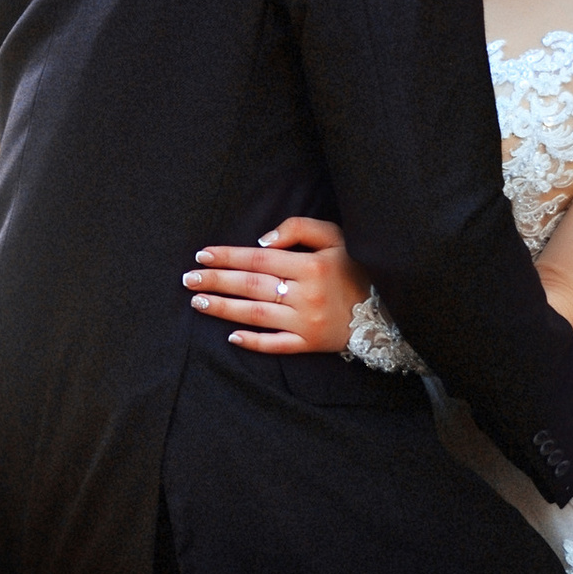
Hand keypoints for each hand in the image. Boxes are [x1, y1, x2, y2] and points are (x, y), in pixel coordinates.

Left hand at [183, 215, 366, 354]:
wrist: (384, 311)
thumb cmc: (354, 269)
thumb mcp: (336, 237)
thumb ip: (299, 229)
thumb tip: (262, 242)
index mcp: (310, 265)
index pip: (258, 259)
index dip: (228, 256)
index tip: (202, 255)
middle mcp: (305, 294)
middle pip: (251, 286)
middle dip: (216, 281)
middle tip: (189, 279)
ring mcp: (305, 322)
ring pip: (256, 315)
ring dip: (224, 308)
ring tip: (198, 302)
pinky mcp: (308, 343)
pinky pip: (276, 344)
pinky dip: (253, 342)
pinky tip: (230, 337)